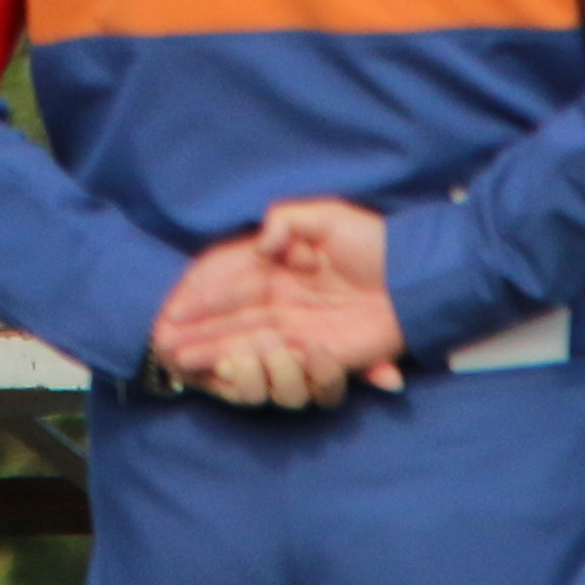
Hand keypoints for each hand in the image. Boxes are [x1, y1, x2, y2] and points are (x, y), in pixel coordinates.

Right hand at [150, 201, 408, 407]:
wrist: (420, 274)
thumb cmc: (374, 242)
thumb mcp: (328, 216)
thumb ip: (289, 219)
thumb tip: (261, 242)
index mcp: (283, 271)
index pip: (234, 289)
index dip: (202, 301)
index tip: (172, 312)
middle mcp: (287, 303)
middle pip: (234, 322)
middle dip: (199, 333)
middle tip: (164, 344)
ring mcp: (304, 330)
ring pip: (250, 344)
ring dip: (216, 351)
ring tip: (184, 358)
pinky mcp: (325, 352)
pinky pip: (283, 362)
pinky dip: (254, 366)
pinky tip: (227, 367)